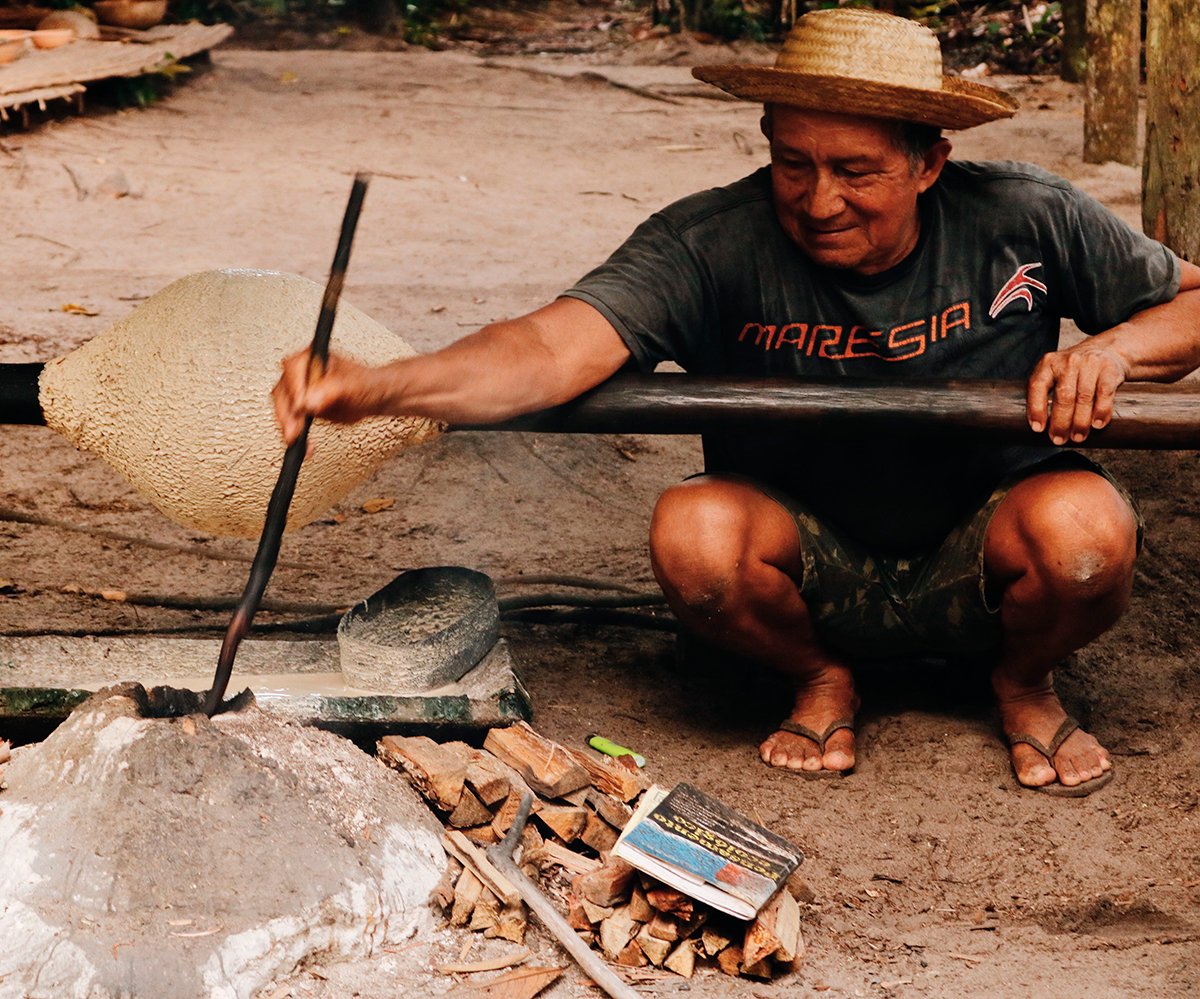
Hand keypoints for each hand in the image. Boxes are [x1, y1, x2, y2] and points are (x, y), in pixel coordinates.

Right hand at [271, 348, 389, 445]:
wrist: (372, 398)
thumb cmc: (366, 385)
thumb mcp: (353, 385)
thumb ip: (331, 390)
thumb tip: (310, 401)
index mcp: (313, 357)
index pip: (293, 369)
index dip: (295, 388)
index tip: (301, 406)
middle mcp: (302, 372)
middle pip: (282, 390)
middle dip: (287, 412)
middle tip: (295, 429)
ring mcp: (299, 390)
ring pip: (282, 407)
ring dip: (288, 425)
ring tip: (298, 439)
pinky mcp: (300, 408)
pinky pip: (290, 420)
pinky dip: (294, 433)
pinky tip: (304, 444)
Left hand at [1026, 341, 1129, 444]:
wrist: (1106, 350)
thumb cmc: (1075, 371)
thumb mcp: (1055, 374)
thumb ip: (1046, 394)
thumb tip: (1041, 428)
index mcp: (1048, 363)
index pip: (1037, 386)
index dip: (1036, 409)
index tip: (1038, 429)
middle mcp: (1068, 361)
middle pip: (1063, 396)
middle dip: (1061, 422)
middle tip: (1059, 440)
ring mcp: (1089, 364)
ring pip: (1084, 398)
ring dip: (1080, 422)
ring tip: (1078, 437)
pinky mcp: (1109, 369)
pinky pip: (1104, 394)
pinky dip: (1101, 411)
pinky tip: (1097, 424)